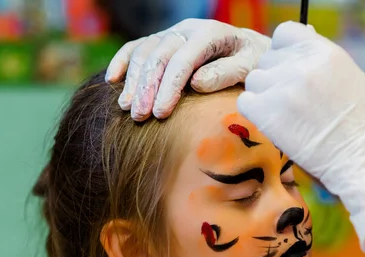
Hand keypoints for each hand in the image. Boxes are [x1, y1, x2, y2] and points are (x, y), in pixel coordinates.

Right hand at [106, 18, 270, 120]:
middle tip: (139, 117)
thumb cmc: (252, 62)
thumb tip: (196, 84)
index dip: (169, 88)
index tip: (160, 114)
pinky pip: (137, 47)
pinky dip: (123, 61)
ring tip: (126, 108)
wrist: (249, 49)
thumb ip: (226, 73)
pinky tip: (113, 79)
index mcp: (210, 34)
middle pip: (158, 56)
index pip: (183, 60)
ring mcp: (172, 34)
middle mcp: (187, 31)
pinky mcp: (162, 41)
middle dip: (146, 88)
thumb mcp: (249, 67)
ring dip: (133, 80)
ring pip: (144, 52)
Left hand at [238, 22, 364, 253]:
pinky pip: (245, 101)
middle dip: (276, 78)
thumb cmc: (358, 121)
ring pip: (254, 80)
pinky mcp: (267, 113)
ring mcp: (283, 89)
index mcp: (324, 51)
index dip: (284, 51)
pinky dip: (255, 112)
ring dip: (264, 96)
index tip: (290, 69)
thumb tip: (303, 34)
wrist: (359, 158)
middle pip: (268, 59)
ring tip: (285, 114)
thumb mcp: (349, 75)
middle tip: (293, 102)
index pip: (285, 33)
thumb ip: (322, 55)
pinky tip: (273, 123)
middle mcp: (302, 66)